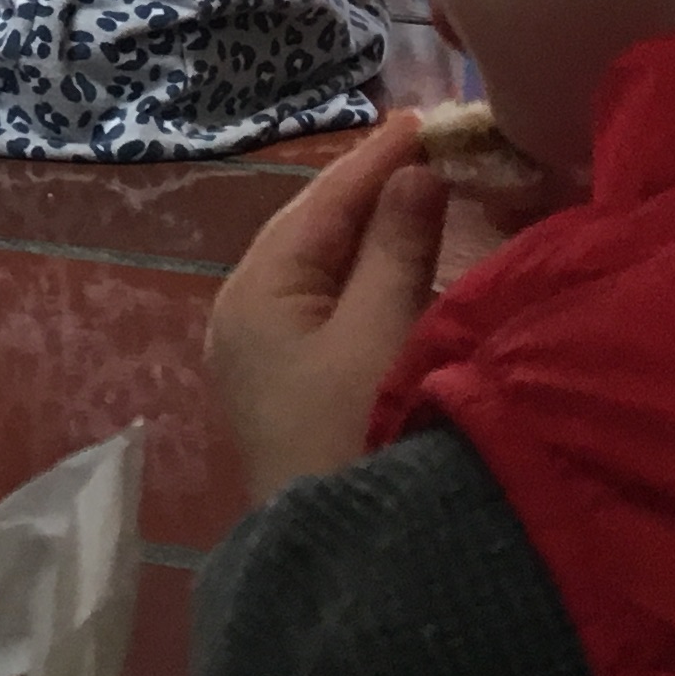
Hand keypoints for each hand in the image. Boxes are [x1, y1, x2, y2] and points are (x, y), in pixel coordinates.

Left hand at [207, 113, 453, 504]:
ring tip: (422, 189)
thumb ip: (399, 249)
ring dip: (370, 230)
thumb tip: (416, 171)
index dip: (375, 158)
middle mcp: (245, 309)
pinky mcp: (285, 382)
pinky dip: (364, 273)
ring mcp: (261, 349)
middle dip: (370, 188)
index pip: (321, 202)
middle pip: (312, 228)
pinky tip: (399, 262)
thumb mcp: (379, 334)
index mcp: (256, 288)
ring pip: (320, 265)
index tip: (424, 116)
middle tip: (429, 145)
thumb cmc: (352, 435)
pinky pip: (324, 301)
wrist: (334, 559)